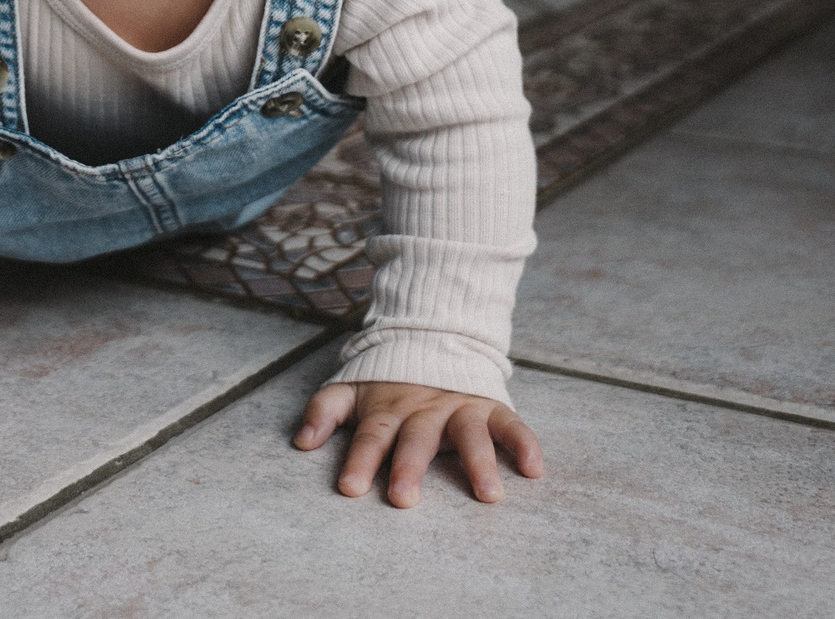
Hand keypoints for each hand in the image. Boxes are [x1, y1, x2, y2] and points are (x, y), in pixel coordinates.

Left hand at [296, 380, 541, 506]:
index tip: (350, 488)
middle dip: (410, 468)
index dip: (360, 461)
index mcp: (389, 408)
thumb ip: (326, 410)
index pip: (371, 436)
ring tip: (487, 495)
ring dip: (479, 462)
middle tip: (404, 499)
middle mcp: (425, 409)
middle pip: (416, 439)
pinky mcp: (491, 405)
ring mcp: (460, 407)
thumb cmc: (389, 380)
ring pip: (470, 434)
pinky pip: (511, 424)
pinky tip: (533, 469)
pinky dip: (524, 443)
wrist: (434, 335)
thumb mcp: (352, 387)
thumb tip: (300, 441)